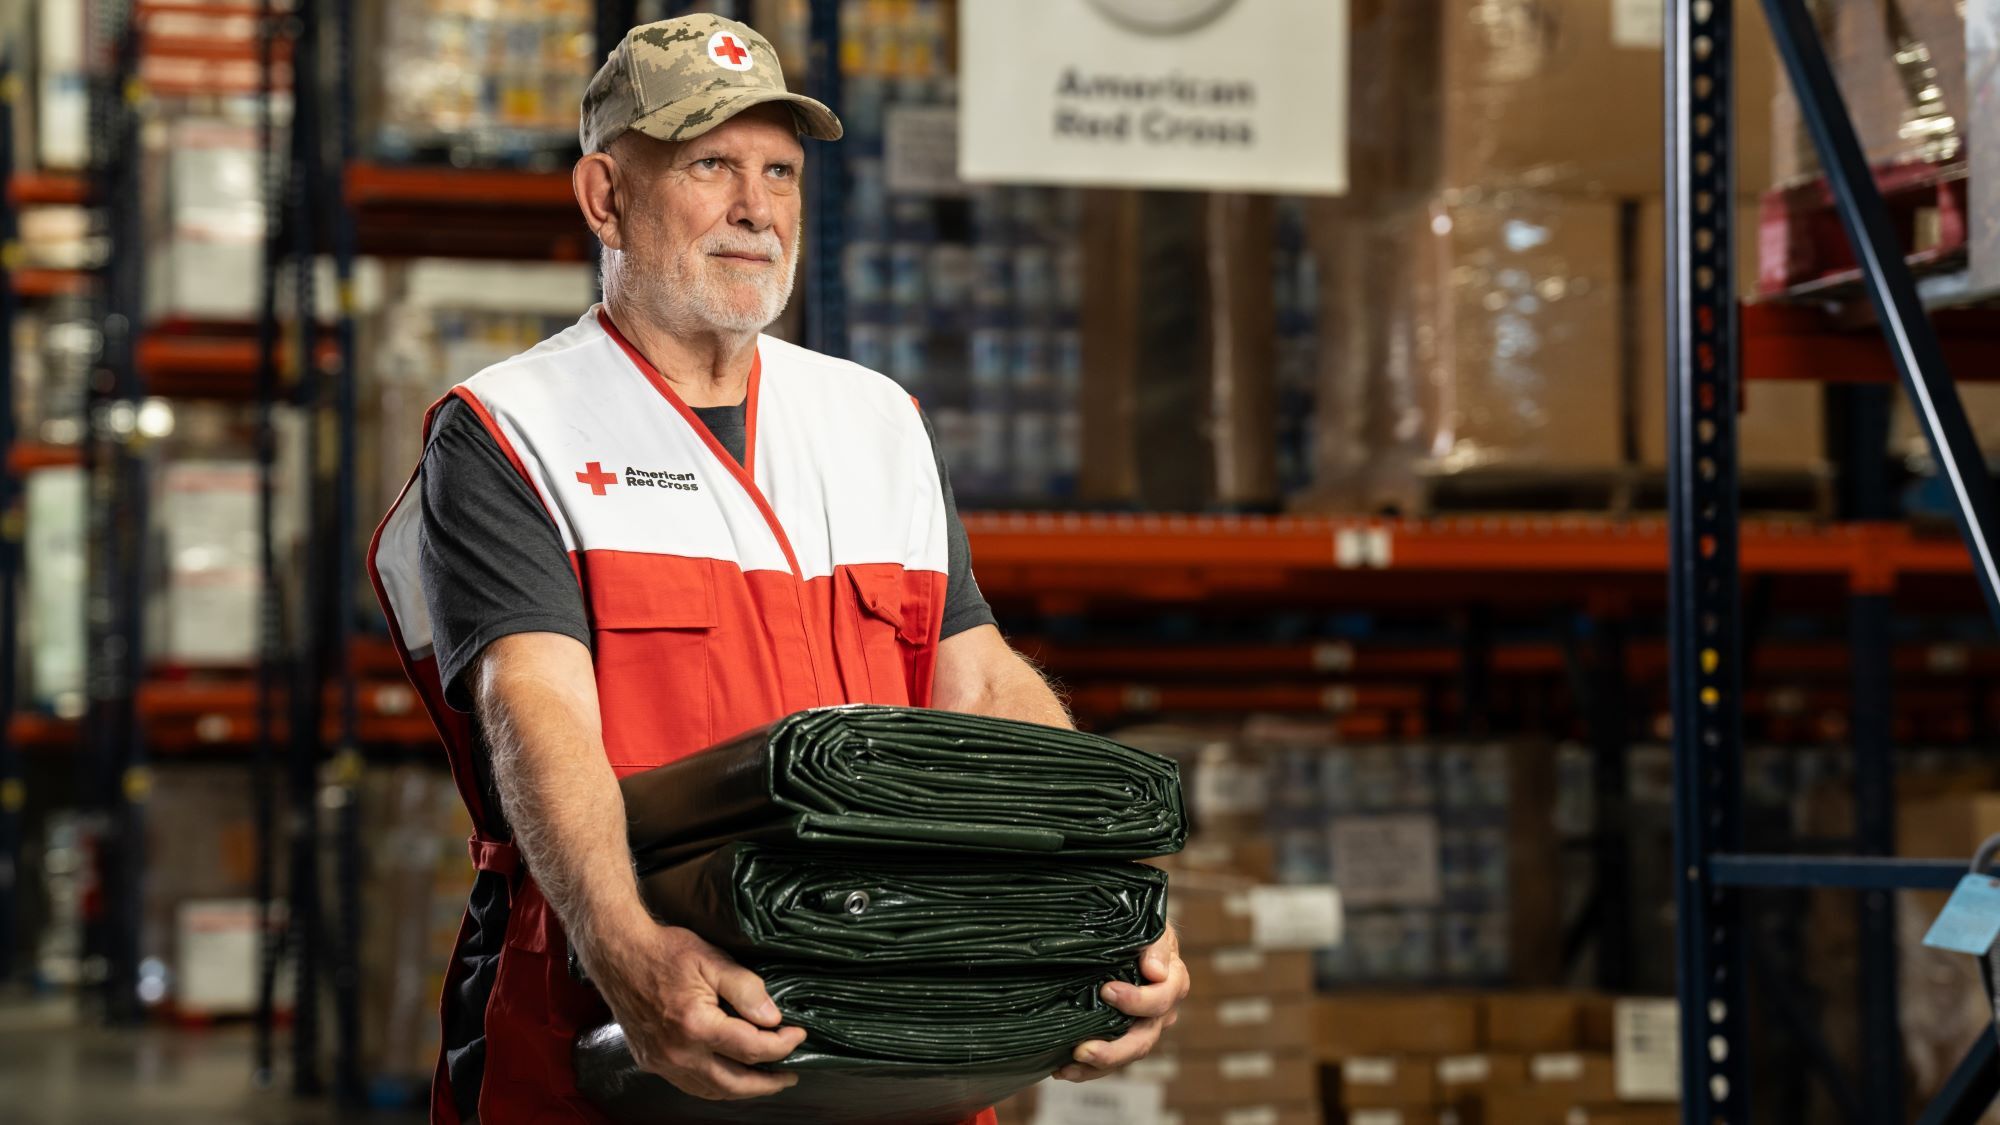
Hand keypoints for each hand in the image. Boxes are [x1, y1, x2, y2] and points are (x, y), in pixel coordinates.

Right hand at [584, 922, 805, 1099]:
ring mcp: (662, 1061)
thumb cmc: (665, 951)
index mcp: (696, 1026)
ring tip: (764, 1081)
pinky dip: (714, 1086)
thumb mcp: (712, 959)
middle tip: (789, 1075)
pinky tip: (728, 1076)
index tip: (797, 1034)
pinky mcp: (651, 1061)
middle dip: (767, 1083)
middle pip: (734, 1083)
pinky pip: (689, 1085)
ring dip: (741, 1090)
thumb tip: (773, 1019)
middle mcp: (678, 1052)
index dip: (781, 1045)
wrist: (618, 954)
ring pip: (711, 1090)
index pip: (751, 1048)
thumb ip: (746, 990)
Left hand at [1055, 925, 1189, 1081]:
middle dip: (1114, 1050)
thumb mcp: (1151, 929)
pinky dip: (1087, 1069)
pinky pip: (1110, 1060)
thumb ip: (1155, 945)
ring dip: (1098, 1065)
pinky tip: (1062, 1069)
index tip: (1106, 990)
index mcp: (1173, 982)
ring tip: (1068, 1067)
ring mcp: (1143, 1027)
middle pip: (1143, 1039)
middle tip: (1083, 1050)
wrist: (1132, 937)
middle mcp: (1161, 1012)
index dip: (1137, 1000)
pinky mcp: (1122, 1035)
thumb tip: (1155, 971)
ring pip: (1126, 1055)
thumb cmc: (1141, 930)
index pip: (1161, 999)